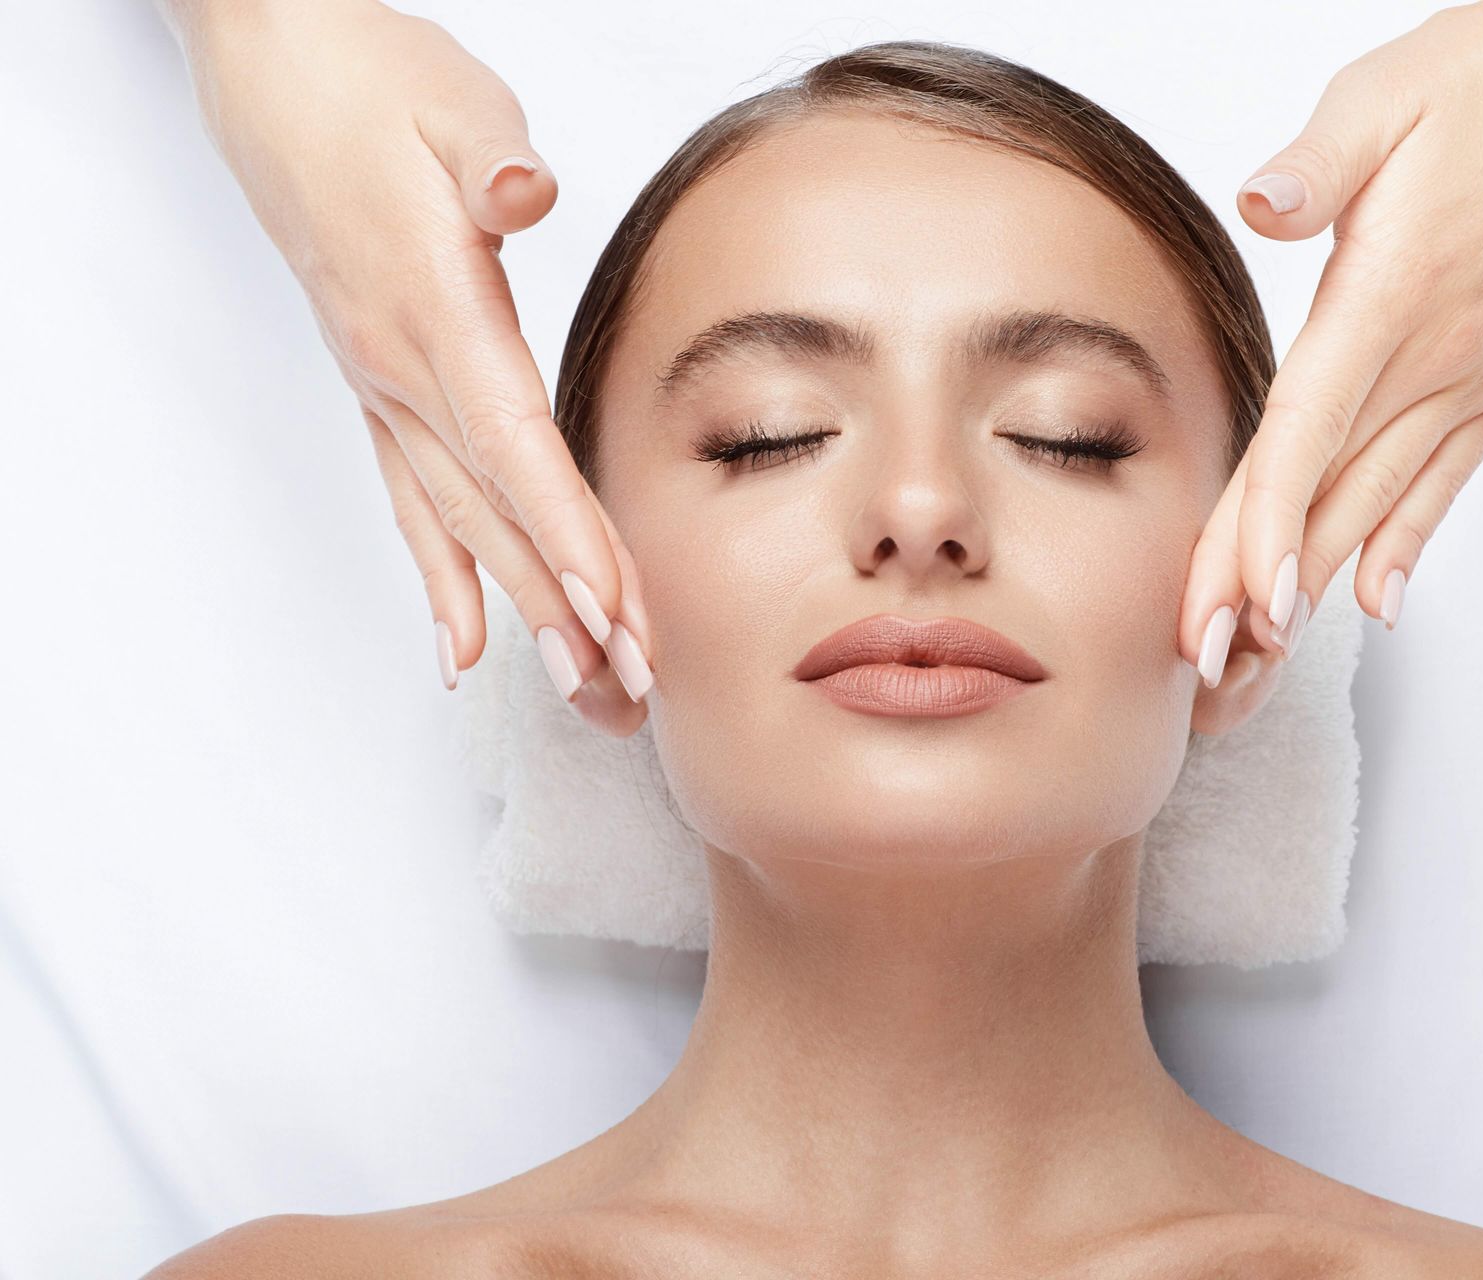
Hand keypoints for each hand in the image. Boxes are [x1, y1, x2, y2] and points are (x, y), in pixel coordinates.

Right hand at [160, 0, 653, 733]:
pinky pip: (414, 500)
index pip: (512, 442)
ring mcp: (383, 385)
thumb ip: (492, 157)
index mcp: (432, 308)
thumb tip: (526, 194)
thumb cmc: (372, 83)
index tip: (613, 609)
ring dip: (524, 612)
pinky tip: (464, 648)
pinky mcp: (380, 385)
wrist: (275, 71)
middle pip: (495, 509)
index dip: (563, 531)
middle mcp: (400, 367)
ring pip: (461, 522)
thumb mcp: (452, 100)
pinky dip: (443, 576)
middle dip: (566, 605)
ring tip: (582, 693)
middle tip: (627, 689)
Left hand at [1181, 0, 1482, 682]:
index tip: (1230, 611)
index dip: (1263, 531)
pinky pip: (1448, 476)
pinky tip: (1376, 602)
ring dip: (1320, 592)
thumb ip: (1321, 161)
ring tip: (1264, 669)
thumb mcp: (1384, 95)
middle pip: (1329, 498)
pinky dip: (1408, 542)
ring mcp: (1475, 373)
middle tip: (1209, 680)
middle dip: (1263, 596)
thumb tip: (1266, 201)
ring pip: (1382, 505)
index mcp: (1391, 296)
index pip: (1308, 437)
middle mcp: (1436, 355)